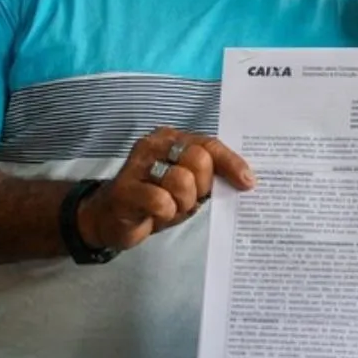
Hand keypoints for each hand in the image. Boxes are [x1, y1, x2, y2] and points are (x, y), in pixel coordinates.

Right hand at [77, 127, 254, 250]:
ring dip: (181, 203)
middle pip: (199, 161)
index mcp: (172, 139)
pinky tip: (153, 214)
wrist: (110, 218)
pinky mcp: (125, 189)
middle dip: (200, 188)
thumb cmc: (154, 199)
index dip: (231, 163)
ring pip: (182, 181)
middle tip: (186, 199)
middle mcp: (154, 144)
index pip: (209, 145)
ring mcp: (137, 164)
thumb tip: (246, 179)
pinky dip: (164, 213)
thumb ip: (208, 176)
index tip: (247, 182)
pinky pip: (161, 202)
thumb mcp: (186, 186)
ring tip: (169, 207)